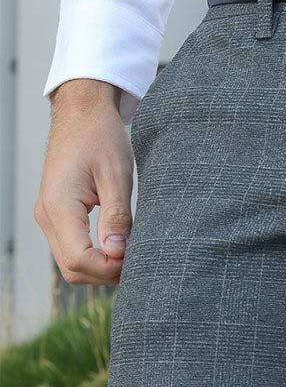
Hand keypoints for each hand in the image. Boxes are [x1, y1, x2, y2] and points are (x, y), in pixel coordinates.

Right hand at [35, 79, 133, 285]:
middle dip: (106, 273)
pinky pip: (71, 248)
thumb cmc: (101, 137)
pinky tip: (118, 245)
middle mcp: (46, 216)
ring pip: (70, 263)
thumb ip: (117, 216)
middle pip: (73, 269)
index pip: (80, 260)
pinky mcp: (55, 215)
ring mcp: (48, 217)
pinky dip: (94, 256)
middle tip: (138, 259)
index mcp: (59, 207)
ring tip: (131, 252)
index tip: (136, 257)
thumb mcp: (117, 175)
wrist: (82, 112)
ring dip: (101, 267)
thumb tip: (118, 252)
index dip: (110, 268)